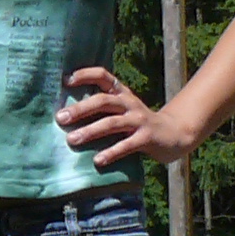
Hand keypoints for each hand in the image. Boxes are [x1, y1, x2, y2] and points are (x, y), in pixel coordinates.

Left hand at [56, 67, 182, 169]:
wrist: (174, 134)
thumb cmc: (138, 124)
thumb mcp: (122, 111)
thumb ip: (102, 109)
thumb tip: (67, 115)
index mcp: (121, 93)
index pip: (103, 76)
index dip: (85, 74)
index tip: (66, 80)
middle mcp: (129, 103)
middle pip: (103, 100)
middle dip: (81, 109)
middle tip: (61, 118)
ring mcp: (139, 120)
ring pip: (112, 123)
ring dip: (90, 131)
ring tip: (71, 140)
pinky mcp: (147, 138)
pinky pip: (127, 145)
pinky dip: (111, 152)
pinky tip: (98, 161)